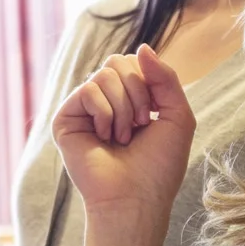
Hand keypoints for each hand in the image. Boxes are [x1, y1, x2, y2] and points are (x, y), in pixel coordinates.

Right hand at [50, 44, 196, 220]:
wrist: (136, 198)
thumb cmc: (159, 166)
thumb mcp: (178, 116)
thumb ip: (165, 78)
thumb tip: (141, 47)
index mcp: (129, 99)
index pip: (135, 62)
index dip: (150, 82)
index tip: (155, 117)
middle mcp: (105, 101)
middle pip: (118, 62)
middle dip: (138, 92)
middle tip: (142, 125)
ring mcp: (84, 109)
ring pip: (104, 75)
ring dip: (123, 108)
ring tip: (122, 137)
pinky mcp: (66, 119)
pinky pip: (87, 90)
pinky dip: (104, 113)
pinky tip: (105, 136)